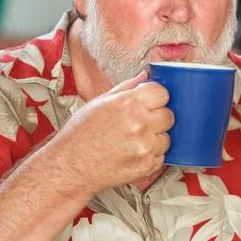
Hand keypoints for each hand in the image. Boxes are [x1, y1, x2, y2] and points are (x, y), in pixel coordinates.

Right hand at [54, 71, 174, 195]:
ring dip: (156, 138)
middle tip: (140, 123)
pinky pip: (162, 156)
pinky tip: (133, 153)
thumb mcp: (100, 102)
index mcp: (128, 103)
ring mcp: (145, 146)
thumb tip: (146, 75)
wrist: (71, 166)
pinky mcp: (147, 166)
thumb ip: (127, 87)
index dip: (156, 97)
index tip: (150, 102)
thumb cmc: (81, 133)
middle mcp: (140, 123)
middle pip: (169, 115)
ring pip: (168, 137)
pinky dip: (151, 155)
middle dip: (158, 117)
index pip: (162, 92)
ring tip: (134, 140)